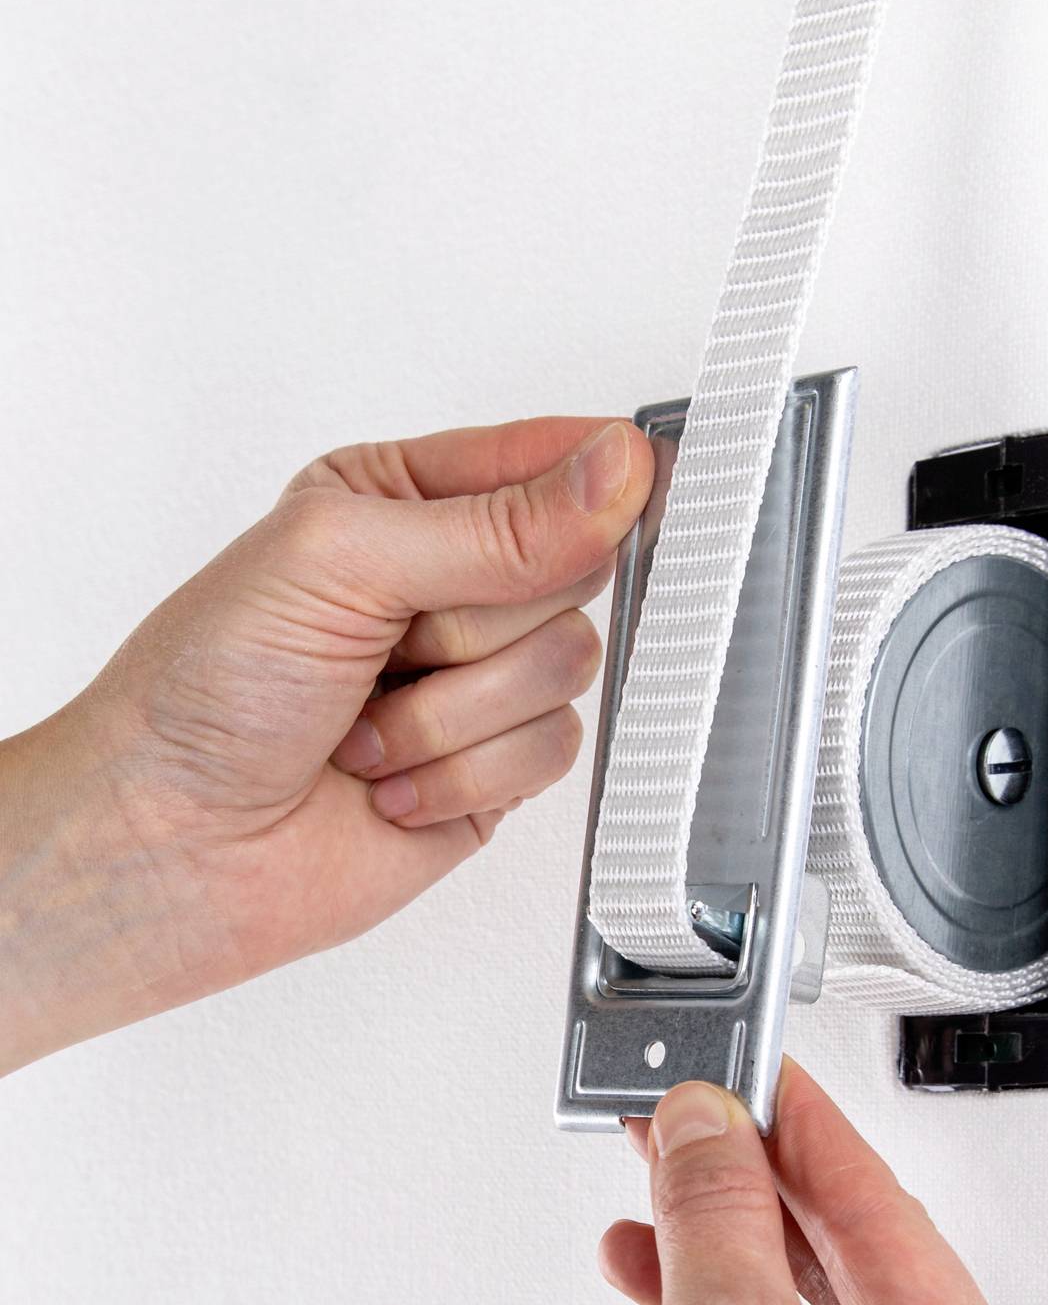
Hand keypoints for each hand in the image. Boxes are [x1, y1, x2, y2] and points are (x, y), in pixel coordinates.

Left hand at [0, 416, 651, 1068]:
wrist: (173, 844)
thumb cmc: (203, 691)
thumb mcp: (338, 562)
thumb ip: (495, 523)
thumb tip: (617, 471)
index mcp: (404, 498)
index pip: (552, 460)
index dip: (594, 482)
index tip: (602, 506)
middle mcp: (450, 581)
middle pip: (578, 569)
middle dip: (484, 619)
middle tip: (400, 640)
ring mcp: (480, 676)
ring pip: (572, 665)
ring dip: (459, 710)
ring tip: (372, 723)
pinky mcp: (500, 763)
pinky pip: (558, 750)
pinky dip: (468, 771)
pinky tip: (393, 775)